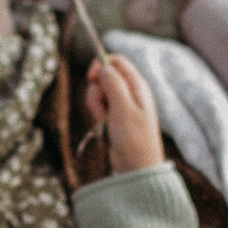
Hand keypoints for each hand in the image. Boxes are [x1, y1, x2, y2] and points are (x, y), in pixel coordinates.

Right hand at [85, 53, 164, 172]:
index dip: (101, 65)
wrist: (137, 166)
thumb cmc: (134, 138)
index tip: (90, 78)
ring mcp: (123, 103)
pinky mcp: (116, 115)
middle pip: (105, 75)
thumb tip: (103, 67)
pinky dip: (97, 109)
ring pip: (101, 90)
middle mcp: (131, 91)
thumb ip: (113, 85)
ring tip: (99, 117)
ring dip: (94, 100)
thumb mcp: (122, 109)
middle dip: (96, 88)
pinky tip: (100, 121)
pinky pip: (101, 103)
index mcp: (137, 86)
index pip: (117, 61)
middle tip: (99, 107)